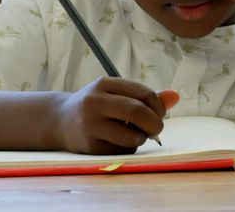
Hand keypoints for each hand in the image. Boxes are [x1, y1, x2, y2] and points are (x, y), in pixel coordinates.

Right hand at [51, 77, 178, 153]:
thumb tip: (176, 96)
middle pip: (136, 111)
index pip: (143, 93)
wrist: (59, 121)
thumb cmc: (97, 106)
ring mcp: (90, 124)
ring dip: (142, 138)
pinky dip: (128, 148)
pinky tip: (120, 141)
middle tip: (157, 129)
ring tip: (138, 135)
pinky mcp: (89, 145)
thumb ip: (146, 96)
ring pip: (130, 135)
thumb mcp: (117, 94)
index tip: (160, 114)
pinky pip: (120, 150)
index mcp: (105, 84)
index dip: (158, 106)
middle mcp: (95, 101)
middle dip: (155, 123)